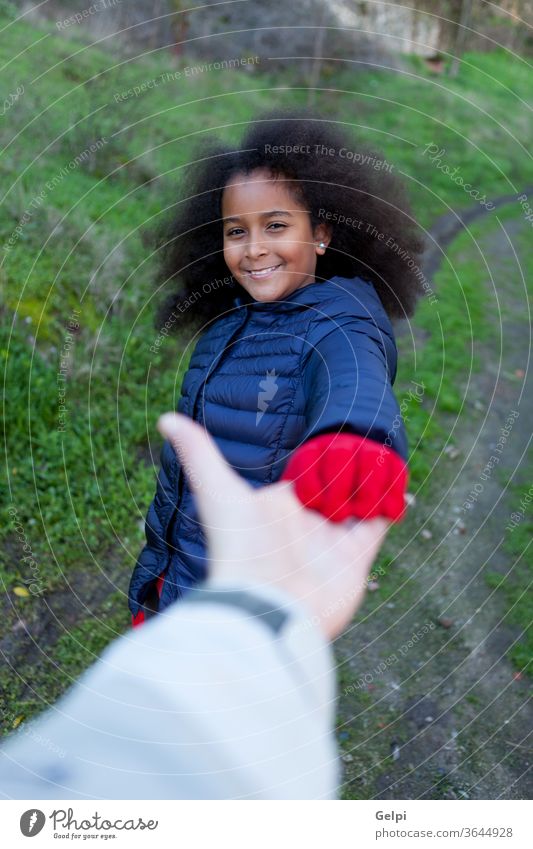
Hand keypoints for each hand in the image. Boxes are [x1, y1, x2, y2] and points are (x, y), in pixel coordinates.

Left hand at [157, 413, 389, 639]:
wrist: (264, 609)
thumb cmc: (239, 548)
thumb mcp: (219, 494)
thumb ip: (199, 455)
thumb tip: (166, 417)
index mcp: (279, 505)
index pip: (305, 471)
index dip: (319, 452)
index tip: (335, 426)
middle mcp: (305, 523)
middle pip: (334, 486)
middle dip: (349, 466)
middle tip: (367, 437)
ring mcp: (331, 541)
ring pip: (358, 503)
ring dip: (370, 482)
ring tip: (386, 453)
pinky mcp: (355, 559)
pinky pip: (378, 525)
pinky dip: (390, 505)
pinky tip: (399, 485)